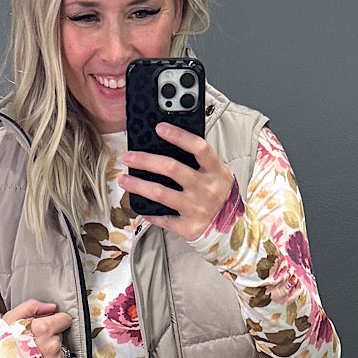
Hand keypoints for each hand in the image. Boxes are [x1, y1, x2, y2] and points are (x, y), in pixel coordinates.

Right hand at [7, 298, 73, 357]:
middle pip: (61, 334)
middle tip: (33, 341)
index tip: (46, 325)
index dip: (55, 321)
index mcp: (43, 329)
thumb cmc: (2, 348)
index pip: (65, 319)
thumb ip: (31, 307)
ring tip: (33, 354)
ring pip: (60, 349)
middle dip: (50, 335)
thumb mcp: (9, 320)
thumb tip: (51, 307)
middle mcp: (52, 345)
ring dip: (50, 350)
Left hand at [119, 122, 234, 241]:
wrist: (234, 230)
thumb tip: (169, 145)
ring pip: (161, 193)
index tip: (159, 128)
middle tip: (128, 157)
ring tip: (124, 179)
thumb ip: (200, 162)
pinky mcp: (189, 227)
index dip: (179, 136)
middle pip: (172, 168)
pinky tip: (139, 206)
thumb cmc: (220, 196)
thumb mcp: (218, 175)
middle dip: (146, 160)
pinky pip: (163, 218)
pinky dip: (149, 213)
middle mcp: (206, 189)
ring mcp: (197, 208)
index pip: (198, 148)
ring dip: (138, 185)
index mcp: (216, 171)